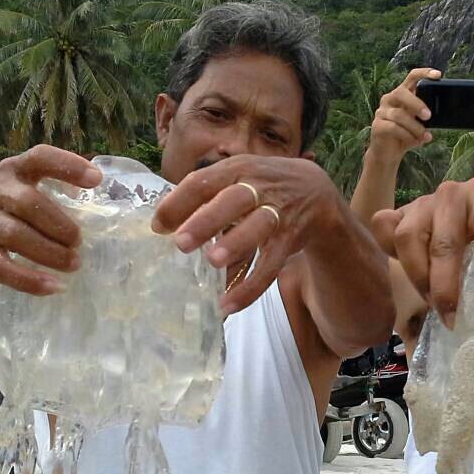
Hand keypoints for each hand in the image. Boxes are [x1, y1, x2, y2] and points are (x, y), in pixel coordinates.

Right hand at [0, 145, 101, 295]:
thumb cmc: (3, 210)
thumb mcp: (21, 190)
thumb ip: (53, 190)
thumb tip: (101, 201)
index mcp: (13, 170)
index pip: (39, 158)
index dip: (67, 165)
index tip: (96, 180)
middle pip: (28, 203)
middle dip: (59, 224)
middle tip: (79, 241)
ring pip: (16, 236)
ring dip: (49, 252)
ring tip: (73, 264)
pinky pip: (3, 268)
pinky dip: (29, 280)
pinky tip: (53, 287)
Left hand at [152, 155, 351, 313]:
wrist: (316, 191)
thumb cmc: (260, 187)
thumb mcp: (236, 179)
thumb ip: (203, 199)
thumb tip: (161, 226)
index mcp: (237, 169)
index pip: (204, 181)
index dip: (179, 202)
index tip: (157, 226)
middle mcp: (258, 187)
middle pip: (233, 200)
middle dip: (207, 221)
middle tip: (180, 243)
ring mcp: (278, 213)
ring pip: (258, 227)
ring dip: (235, 244)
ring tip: (213, 263)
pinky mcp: (291, 239)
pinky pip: (271, 264)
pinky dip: (251, 286)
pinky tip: (229, 303)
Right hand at [367, 68, 440, 162]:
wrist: (387, 155)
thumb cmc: (405, 135)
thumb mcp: (419, 123)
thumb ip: (426, 116)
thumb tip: (442, 114)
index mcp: (402, 94)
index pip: (412, 77)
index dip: (424, 73)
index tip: (438, 75)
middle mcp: (390, 99)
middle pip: (401, 93)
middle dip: (416, 104)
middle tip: (428, 116)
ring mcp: (382, 112)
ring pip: (399, 115)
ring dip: (415, 127)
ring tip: (424, 136)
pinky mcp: (377, 126)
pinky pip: (394, 128)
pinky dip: (407, 136)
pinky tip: (415, 141)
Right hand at [369, 175, 473, 328]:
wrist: (465, 217)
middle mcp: (451, 193)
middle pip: (444, 240)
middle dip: (445, 283)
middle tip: (451, 316)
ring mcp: (422, 203)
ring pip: (408, 238)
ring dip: (418, 276)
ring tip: (430, 301)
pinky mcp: (399, 213)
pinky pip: (384, 227)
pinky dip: (388, 251)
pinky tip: (405, 273)